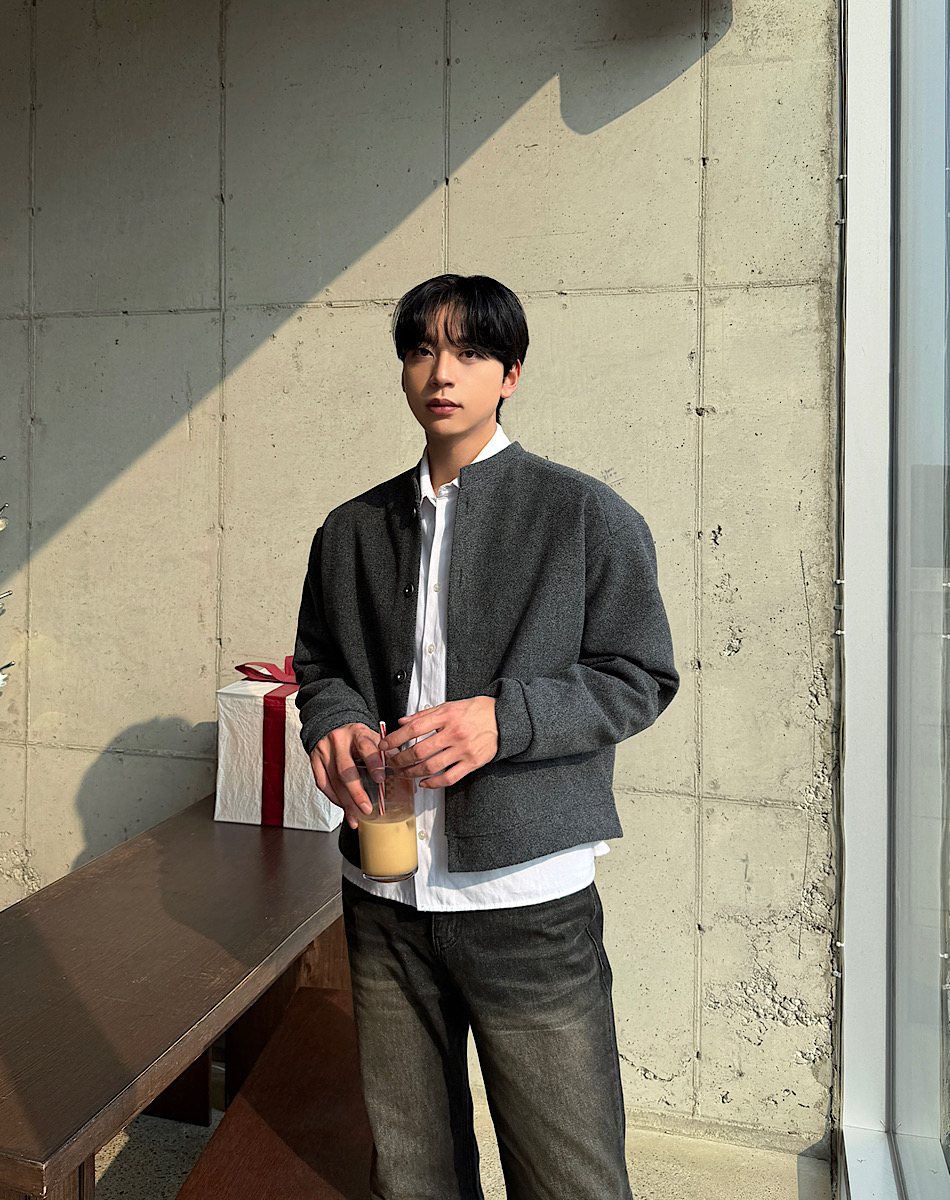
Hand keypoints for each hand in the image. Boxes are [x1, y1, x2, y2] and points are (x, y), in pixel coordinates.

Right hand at [309, 723, 382, 829]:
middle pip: (346, 770)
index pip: (366, 748)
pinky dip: (333, 797)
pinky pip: (322, 783)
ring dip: (345, 801)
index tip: (380, 780)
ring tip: (355, 816)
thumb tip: (405, 775)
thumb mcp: (373, 738)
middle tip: (366, 808)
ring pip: (333, 780)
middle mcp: (339, 741)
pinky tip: (343, 806)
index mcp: (358, 733)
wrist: (332, 724)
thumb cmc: (356, 736)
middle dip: (356, 792)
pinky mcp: (314, 760)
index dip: (374, 764)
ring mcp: (324, 751)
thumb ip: (387, 755)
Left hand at [379, 697, 497, 788]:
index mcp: (446, 716)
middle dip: (399, 760)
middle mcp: (454, 733)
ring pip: (431, 767)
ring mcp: (463, 750)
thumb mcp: (449, 705)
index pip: (413, 728)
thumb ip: (425, 714)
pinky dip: (433, 783)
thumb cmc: (476, 711)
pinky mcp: (472, 763)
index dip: (395, 738)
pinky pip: (449, 778)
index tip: (383, 745)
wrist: (503, 718)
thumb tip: (402, 721)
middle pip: (419, 751)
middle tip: (390, 763)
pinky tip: (423, 783)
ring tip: (402, 773)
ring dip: (411, 773)